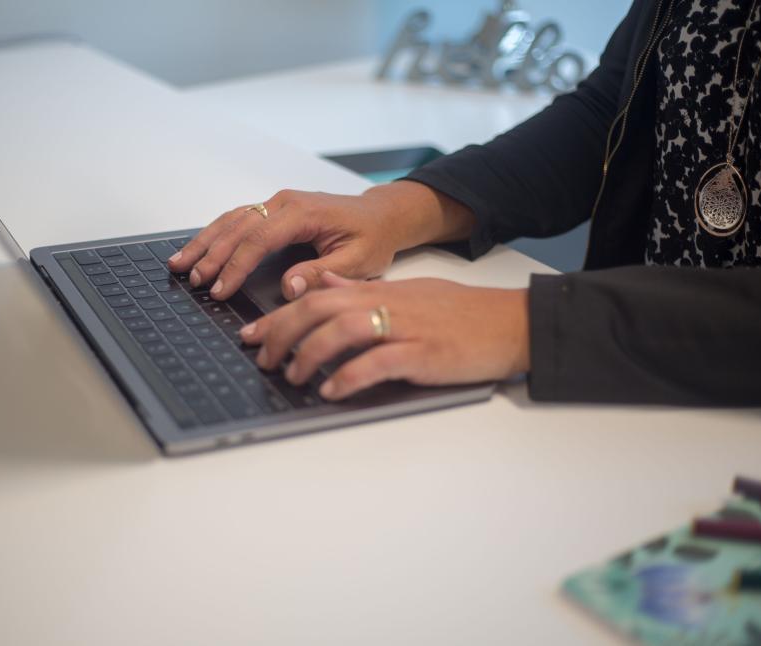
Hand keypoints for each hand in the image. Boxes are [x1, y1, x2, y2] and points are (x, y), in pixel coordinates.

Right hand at [167, 182, 474, 301]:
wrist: (383, 215)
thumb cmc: (373, 237)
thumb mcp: (357, 262)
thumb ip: (321, 273)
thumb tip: (288, 288)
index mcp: (304, 213)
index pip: (260, 240)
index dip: (236, 265)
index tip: (220, 289)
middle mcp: (285, 202)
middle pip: (238, 227)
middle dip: (212, 254)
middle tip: (192, 279)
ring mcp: (277, 203)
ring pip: (232, 219)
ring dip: (205, 242)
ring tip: (180, 264)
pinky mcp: (274, 209)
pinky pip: (238, 219)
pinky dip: (215, 234)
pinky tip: (199, 249)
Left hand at [239, 273, 530, 399]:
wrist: (510, 321)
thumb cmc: (460, 312)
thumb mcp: (407, 292)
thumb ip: (362, 289)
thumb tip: (326, 284)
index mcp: (377, 291)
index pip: (315, 296)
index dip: (277, 316)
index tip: (250, 334)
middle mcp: (385, 304)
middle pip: (319, 309)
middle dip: (281, 333)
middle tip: (262, 358)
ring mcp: (404, 327)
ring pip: (342, 330)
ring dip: (309, 354)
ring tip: (292, 376)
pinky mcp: (423, 352)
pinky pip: (378, 362)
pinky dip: (350, 376)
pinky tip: (331, 390)